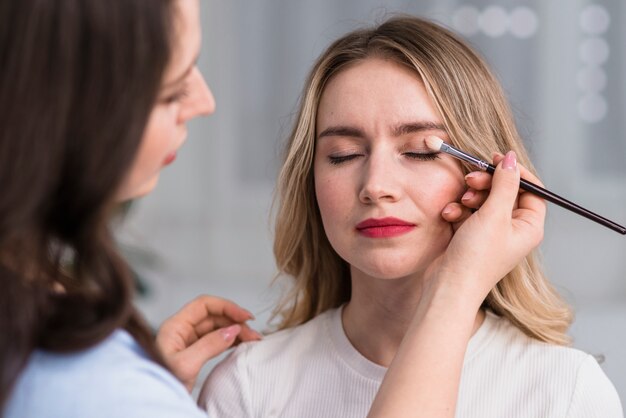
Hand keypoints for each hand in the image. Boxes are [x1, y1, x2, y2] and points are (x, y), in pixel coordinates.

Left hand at [156, 295, 261, 391]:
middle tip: (252, 333)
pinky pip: (215, 340)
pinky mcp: (194, 353)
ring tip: (252, 339)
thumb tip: (232, 330)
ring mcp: (188, 341)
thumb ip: (209, 345)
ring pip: (217, 328)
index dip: (226, 307)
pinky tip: (240, 343)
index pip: (204, 305)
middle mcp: (181, 330)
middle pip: (213, 316)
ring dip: (235, 331)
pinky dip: (230, 340)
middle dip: (235, 321)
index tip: (244, 317)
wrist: (152, 404)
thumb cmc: (160, 384)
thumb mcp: (186, 365)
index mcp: (175, 326)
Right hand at [430, 151, 545, 303]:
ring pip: (484, 200)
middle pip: (506, 192)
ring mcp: (491, 233)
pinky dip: (458, 209)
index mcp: (528, 227)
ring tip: (461, 202)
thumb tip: (512, 159)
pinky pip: (468, 212)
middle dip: (487, 183)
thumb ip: (504, 184)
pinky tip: (450, 215)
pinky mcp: (471, 235)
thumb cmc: (476, 258)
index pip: (532, 190)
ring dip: (470, 196)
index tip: (498, 160)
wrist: (448, 286)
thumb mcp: (494, 216)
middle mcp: (512, 229)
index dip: (516, 173)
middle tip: (472, 179)